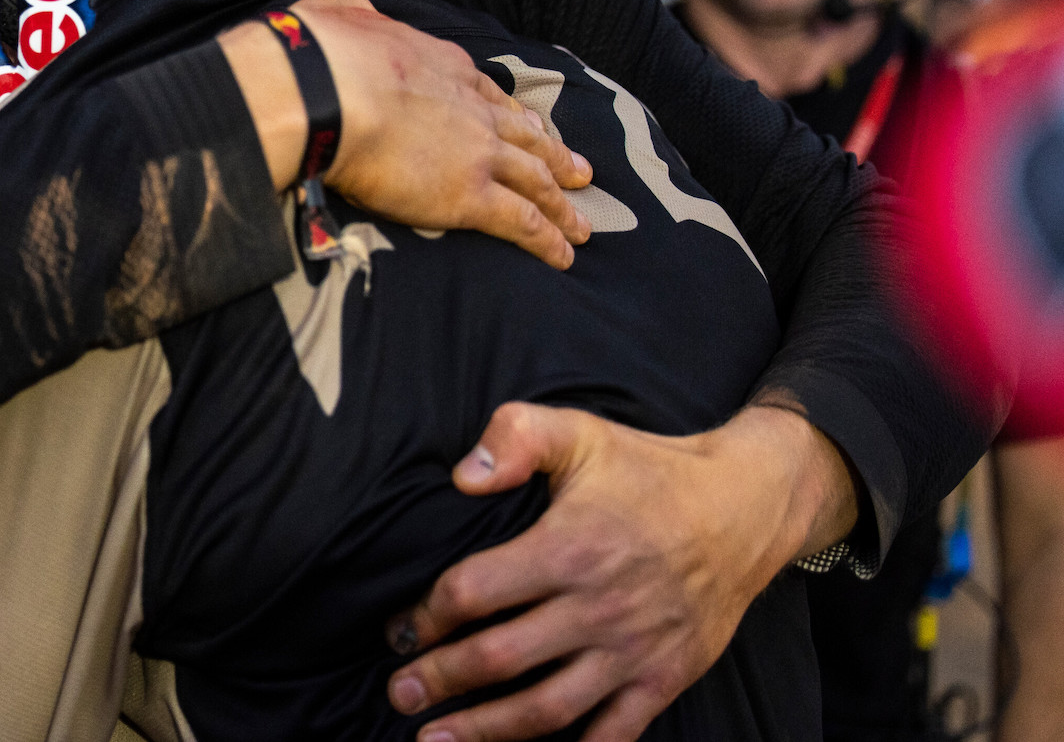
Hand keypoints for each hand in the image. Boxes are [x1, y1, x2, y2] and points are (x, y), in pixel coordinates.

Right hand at [218, 0, 592, 269]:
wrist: (327, 91)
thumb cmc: (321, 54)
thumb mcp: (340, 13)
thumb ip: (352, 13)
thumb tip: (349, 9)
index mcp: (443, 65)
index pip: (488, 92)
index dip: (512, 111)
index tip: (530, 122)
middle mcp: (473, 109)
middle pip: (526, 136)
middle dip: (555, 155)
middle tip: (582, 170)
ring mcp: (479, 153)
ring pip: (536, 180)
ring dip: (562, 203)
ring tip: (582, 223)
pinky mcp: (472, 196)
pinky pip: (523, 222)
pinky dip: (549, 239)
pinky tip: (565, 254)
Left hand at [385, 401, 856, 741]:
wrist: (744, 508)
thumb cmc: (649, 470)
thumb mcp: (579, 433)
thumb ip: (515, 438)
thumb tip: (463, 478)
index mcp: (567, 548)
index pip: (474, 593)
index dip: (428, 614)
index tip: (401, 628)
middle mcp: (597, 608)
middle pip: (498, 658)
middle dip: (439, 681)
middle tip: (399, 693)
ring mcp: (632, 651)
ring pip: (545, 708)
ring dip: (486, 729)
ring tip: (438, 740)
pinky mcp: (663, 679)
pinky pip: (613, 734)